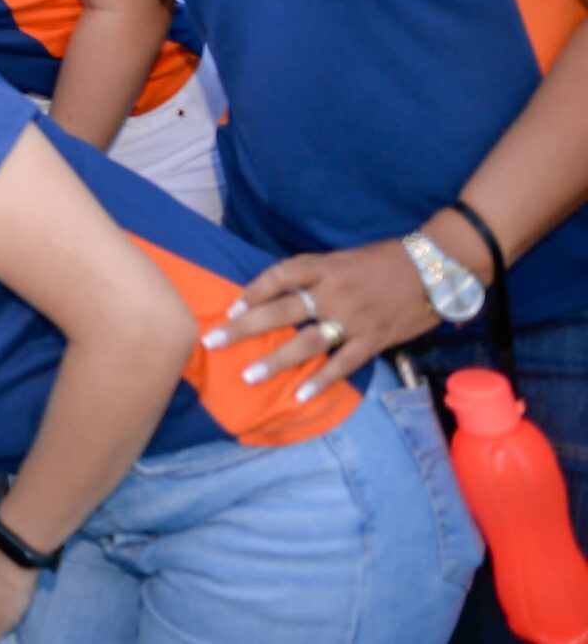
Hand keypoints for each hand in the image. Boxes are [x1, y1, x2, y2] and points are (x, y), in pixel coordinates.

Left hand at [202, 238, 437, 403]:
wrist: (438, 267)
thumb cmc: (386, 260)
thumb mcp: (345, 258)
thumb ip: (315, 275)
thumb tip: (279, 293)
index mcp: (325, 265)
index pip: (280, 275)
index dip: (253, 290)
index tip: (230, 306)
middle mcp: (335, 291)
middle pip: (282, 311)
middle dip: (244, 327)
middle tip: (214, 341)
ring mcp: (354, 318)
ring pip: (307, 342)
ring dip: (276, 360)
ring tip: (248, 375)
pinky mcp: (375, 339)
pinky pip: (344, 363)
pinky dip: (322, 380)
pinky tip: (301, 394)